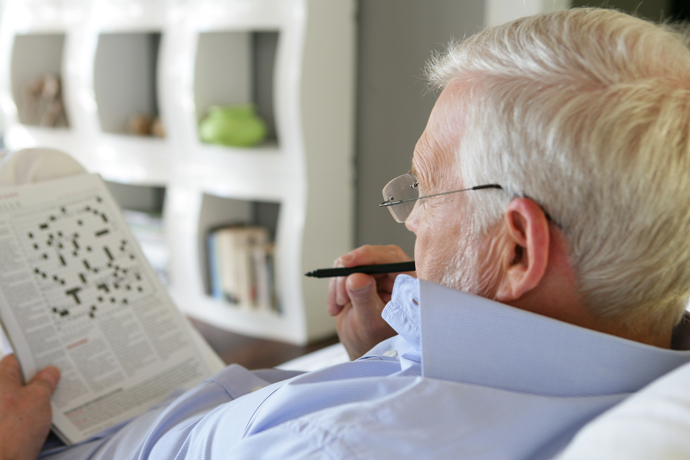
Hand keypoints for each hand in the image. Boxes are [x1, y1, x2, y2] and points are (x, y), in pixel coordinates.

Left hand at [0, 354, 59, 459]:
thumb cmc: (12, 431)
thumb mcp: (39, 398)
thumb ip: (45, 381)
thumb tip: (50, 372)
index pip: (15, 360)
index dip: (34, 358)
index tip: (49, 358)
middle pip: (17, 379)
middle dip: (37, 379)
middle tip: (57, 379)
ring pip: (18, 398)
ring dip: (35, 398)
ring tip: (54, 400)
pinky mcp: (2, 429)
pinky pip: (17, 415)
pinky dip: (30, 414)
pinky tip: (44, 418)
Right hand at [327, 245, 413, 359]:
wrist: (362, 347)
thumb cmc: (375, 341)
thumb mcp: (370, 323)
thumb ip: (365, 299)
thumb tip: (357, 277)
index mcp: (408, 284)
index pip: (391, 258)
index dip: (369, 256)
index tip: (347, 263)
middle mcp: (395, 275)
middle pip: (369, 258)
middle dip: (348, 275)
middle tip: (340, 296)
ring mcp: (378, 274)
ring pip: (353, 263)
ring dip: (339, 283)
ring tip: (339, 305)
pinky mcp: (363, 275)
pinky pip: (344, 270)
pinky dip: (335, 287)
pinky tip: (336, 306)